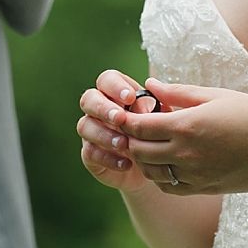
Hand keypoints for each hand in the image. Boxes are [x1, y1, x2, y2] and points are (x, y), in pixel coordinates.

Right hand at [77, 69, 152, 193]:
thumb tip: (142, 104)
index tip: (130, 97)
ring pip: (84, 125)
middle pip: (88, 98)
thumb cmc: (159, 134)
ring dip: (104, 134)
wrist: (154, 167)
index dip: (115, 86)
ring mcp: (92, 132)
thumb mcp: (162, 120)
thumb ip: (154, 108)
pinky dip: (107, 158)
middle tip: (120, 118)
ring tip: (124, 144)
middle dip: (103, 108)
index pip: (107, 79)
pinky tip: (125, 164)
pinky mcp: (90, 154)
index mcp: (117, 94)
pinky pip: (89, 152)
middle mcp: (100, 110)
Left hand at [121, 79, 247, 194]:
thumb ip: (178, 92)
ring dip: (144, 160)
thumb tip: (151, 85)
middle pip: (139, 152)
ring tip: (150, 145)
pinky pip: (169, 187)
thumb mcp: (214, 96)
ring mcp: (194, 175)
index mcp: (185, 126)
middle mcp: (185, 154)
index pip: (138, 127)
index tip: (124, 114)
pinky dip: (161, 177)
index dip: (125, 120)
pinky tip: (167, 163)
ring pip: (151, 173)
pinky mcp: (203, 188)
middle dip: (131, 140)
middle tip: (135, 130)